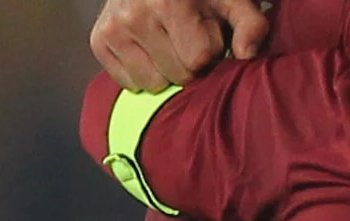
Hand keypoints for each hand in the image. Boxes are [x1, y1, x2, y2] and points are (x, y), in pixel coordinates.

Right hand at [91, 0, 271, 91]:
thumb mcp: (232, 0)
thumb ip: (250, 26)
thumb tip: (247, 55)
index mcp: (168, 3)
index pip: (198, 59)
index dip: (211, 52)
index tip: (209, 34)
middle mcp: (134, 16)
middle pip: (178, 75)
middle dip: (191, 63)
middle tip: (188, 38)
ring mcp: (113, 29)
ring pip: (153, 84)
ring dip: (167, 71)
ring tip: (169, 43)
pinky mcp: (99, 40)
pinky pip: (129, 83)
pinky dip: (143, 73)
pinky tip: (150, 50)